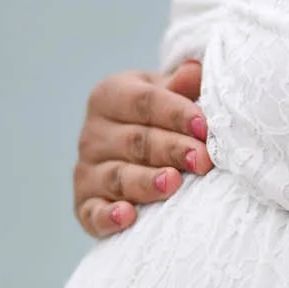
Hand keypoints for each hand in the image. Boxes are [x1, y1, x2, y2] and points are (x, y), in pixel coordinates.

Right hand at [74, 60, 213, 237]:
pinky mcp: (84, 204)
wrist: (138, 145)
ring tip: (173, 182)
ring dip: (146, 182)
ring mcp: (86, 169)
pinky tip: (127, 217)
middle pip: (135, 141)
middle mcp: (93, 132)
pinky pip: (92, 212)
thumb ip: (182, 85)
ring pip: (118, 176)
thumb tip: (194, 70)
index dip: (176, 113)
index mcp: (111, 95)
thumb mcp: (169, 94)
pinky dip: (107, 216)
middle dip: (172, 150)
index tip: (204, 126)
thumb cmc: (162, 115)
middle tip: (203, 160)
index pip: (144, 102)